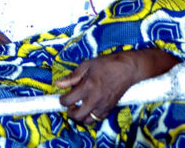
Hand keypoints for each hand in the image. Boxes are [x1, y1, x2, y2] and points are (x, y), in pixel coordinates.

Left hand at [56, 49, 175, 125]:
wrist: (126, 69)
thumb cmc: (106, 64)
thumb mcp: (86, 65)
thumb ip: (72, 77)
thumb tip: (58, 84)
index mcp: (87, 86)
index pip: (69, 100)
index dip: (62, 100)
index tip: (62, 97)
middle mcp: (94, 99)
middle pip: (77, 115)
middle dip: (70, 112)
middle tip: (69, 105)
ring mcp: (103, 106)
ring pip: (87, 121)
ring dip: (80, 117)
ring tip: (78, 108)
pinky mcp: (109, 109)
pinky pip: (97, 119)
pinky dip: (90, 117)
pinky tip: (89, 108)